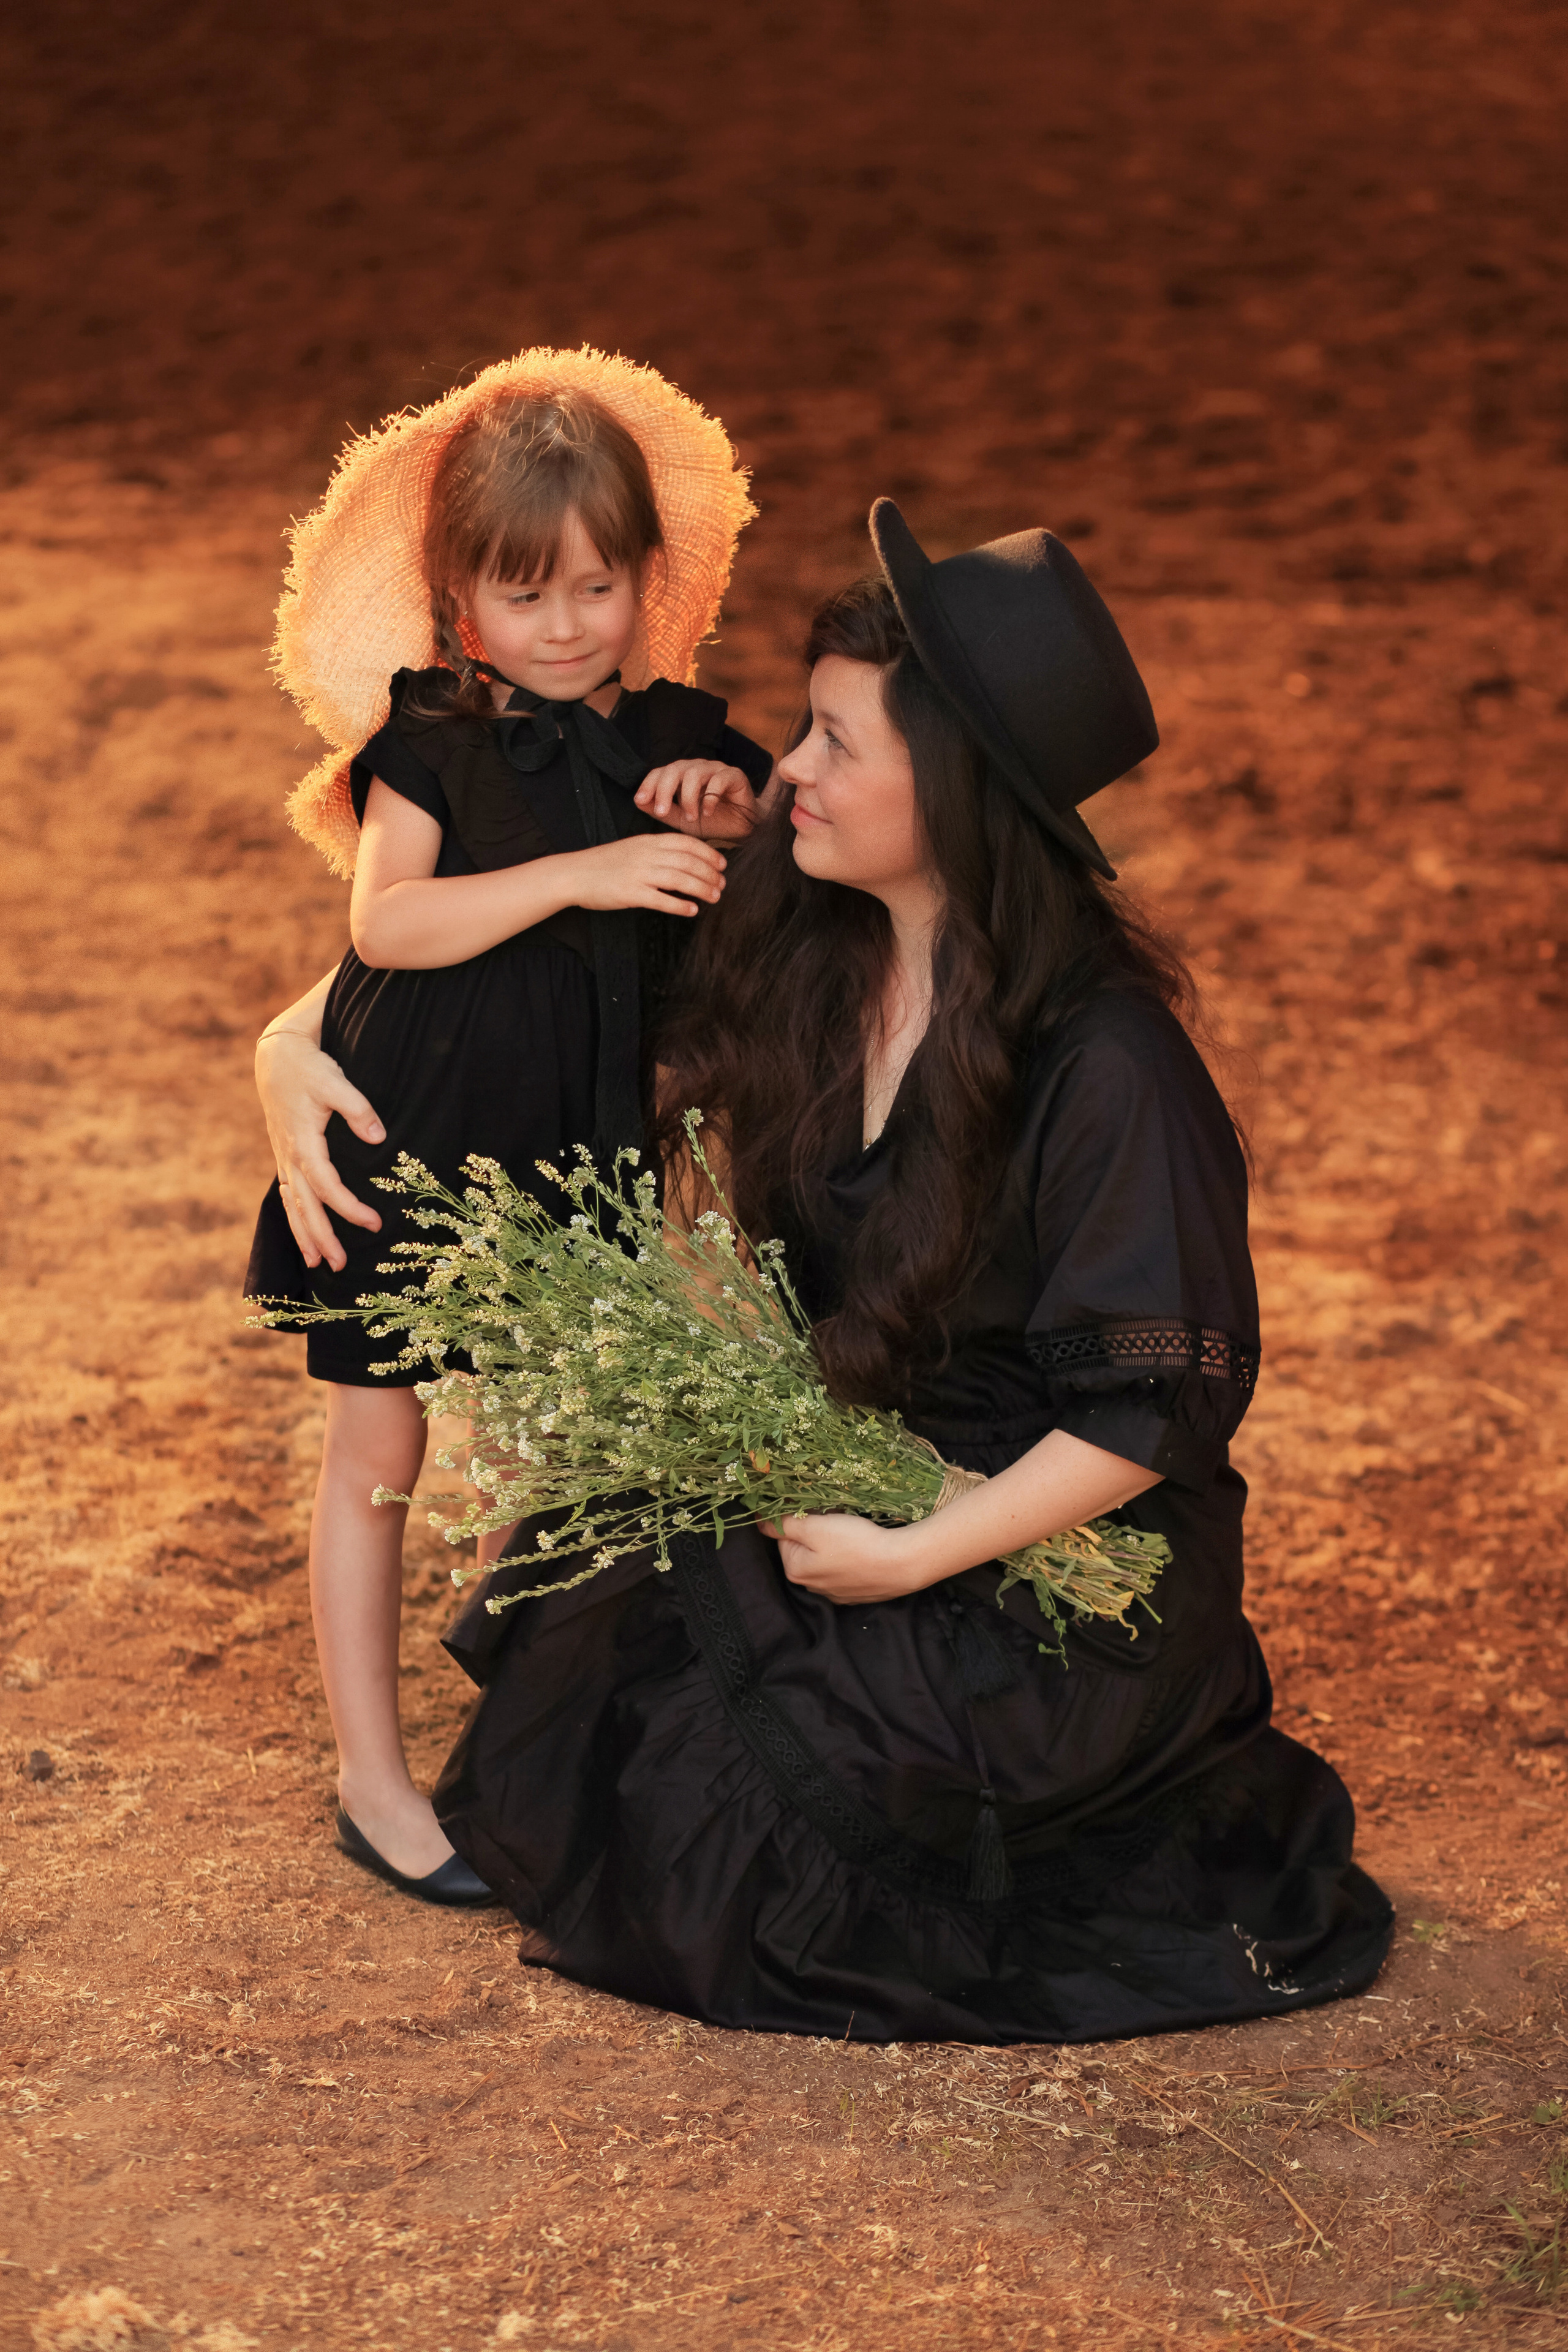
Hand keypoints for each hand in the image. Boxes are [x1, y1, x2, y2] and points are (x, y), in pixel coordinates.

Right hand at [255, 1030, 384, 1270]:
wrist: (277, 1056)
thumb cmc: (309, 1068)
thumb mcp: (335, 1081)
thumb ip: (357, 1108)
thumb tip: (378, 1136)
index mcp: (303, 1141)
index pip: (326, 1184)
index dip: (348, 1207)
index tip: (373, 1223)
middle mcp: (289, 1155)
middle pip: (304, 1205)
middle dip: (321, 1237)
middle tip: (339, 1265)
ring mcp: (283, 1157)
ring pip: (292, 1205)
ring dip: (305, 1235)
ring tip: (318, 1263)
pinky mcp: (284, 1156)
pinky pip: (287, 1195)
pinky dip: (295, 1218)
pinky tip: (304, 1236)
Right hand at [573, 831, 726, 915]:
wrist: (574, 874)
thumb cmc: (603, 863)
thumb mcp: (632, 848)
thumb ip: (655, 850)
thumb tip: (683, 858)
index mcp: (648, 841)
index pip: (687, 843)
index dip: (708, 853)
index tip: (722, 863)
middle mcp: (646, 855)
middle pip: (689, 861)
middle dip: (711, 873)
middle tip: (722, 884)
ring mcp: (639, 874)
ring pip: (680, 879)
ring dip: (702, 889)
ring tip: (715, 897)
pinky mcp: (631, 894)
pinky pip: (662, 900)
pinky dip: (680, 905)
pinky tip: (692, 910)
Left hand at [634, 760, 759, 842]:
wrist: (741, 830)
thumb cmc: (711, 823)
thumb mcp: (681, 820)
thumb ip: (662, 811)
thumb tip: (638, 801)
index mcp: (681, 775)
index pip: (660, 772)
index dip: (649, 784)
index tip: (640, 801)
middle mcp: (697, 768)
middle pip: (675, 768)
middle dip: (664, 790)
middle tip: (662, 812)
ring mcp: (716, 769)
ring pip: (694, 773)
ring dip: (688, 797)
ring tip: (691, 818)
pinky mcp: (734, 775)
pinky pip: (719, 779)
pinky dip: (711, 797)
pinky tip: (708, 813)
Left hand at [759, 1512, 935, 1604]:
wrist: (901, 1564)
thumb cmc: (856, 1543)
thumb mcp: (815, 1527)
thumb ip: (784, 1523)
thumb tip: (757, 1521)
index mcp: (796, 1570)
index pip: (785, 1536)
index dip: (800, 1518)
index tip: (820, 1512)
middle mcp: (812, 1587)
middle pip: (805, 1549)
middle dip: (817, 1533)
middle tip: (838, 1521)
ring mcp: (835, 1594)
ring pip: (826, 1559)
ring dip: (834, 1545)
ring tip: (853, 1534)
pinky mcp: (856, 1594)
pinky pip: (845, 1570)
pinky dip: (851, 1559)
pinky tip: (863, 1550)